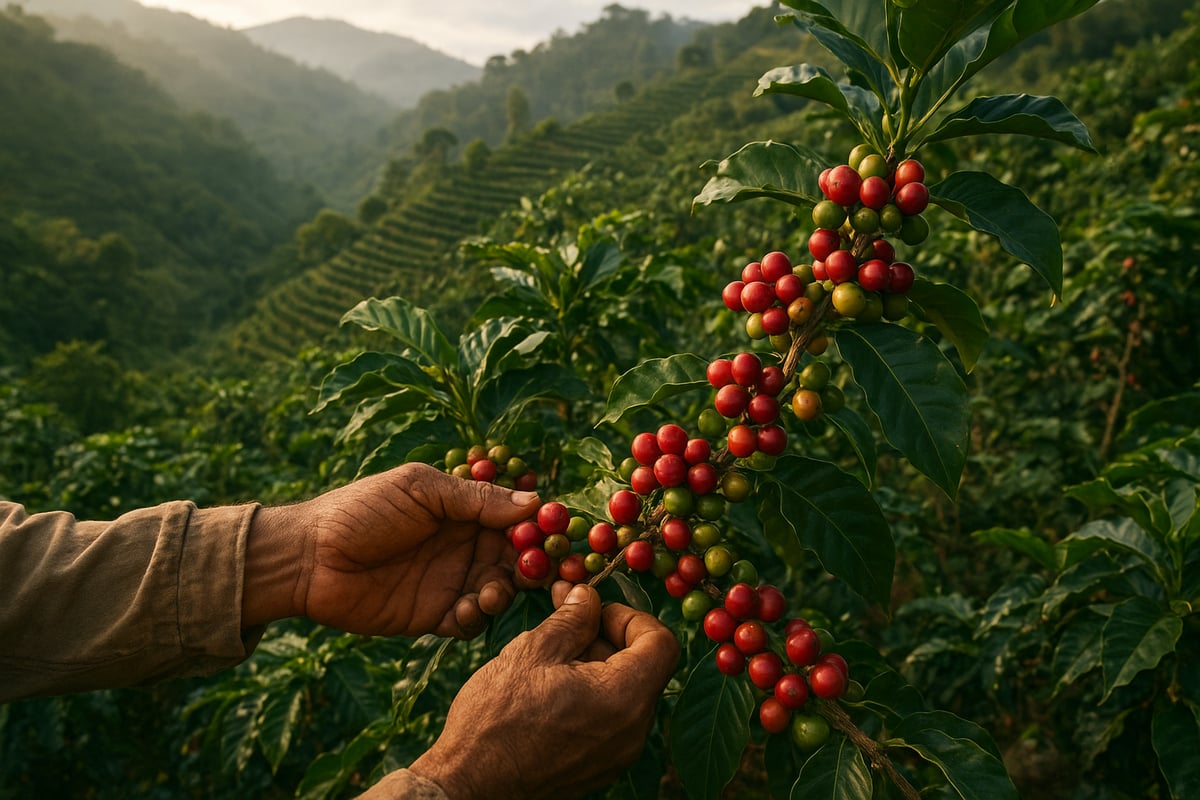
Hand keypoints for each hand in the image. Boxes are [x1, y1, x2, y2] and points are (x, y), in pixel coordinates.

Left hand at [243, 463, 540, 637]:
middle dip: (530, 565)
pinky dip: (475, 618)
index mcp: (462, 510)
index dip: (537, 526)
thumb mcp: (421, 490)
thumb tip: (534, 502)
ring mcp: (450, 582)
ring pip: (499, 590)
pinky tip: (462, 611)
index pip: (514, 517)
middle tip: (533, 572)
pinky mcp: (434, 616)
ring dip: (502, 592)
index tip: (553, 533)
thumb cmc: (361, 510)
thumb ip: (476, 498)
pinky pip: (470, 622)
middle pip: (515, 558)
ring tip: (485, 593)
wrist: (308, 558)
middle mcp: (463, 545)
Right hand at [408, 581, 680, 799]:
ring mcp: (617, 754)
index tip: (595, 613)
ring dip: (595, 665)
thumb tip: (588, 596)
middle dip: (606, 637)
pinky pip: (610, 719)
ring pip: (624, 692)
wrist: (469, 785)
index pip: (661, 643)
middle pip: (642, 667)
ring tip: (549, 657)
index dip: (631, 617)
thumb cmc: (496, 719)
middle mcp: (632, 731)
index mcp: (623, 698)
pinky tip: (549, 689)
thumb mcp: (532, 652)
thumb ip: (571, 619)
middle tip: (565, 623)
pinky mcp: (599, 767)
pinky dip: (590, 694)